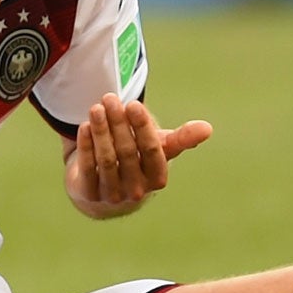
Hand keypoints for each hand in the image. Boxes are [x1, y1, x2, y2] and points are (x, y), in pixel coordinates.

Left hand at [66, 94, 212, 217]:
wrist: (109, 187)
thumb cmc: (140, 160)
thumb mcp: (161, 148)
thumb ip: (182, 138)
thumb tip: (208, 128)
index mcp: (157, 177)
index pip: (152, 151)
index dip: (142, 127)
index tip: (134, 104)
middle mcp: (137, 189)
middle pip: (127, 153)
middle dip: (118, 123)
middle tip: (109, 98)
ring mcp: (112, 194)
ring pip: (106, 160)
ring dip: (101, 132)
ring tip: (96, 108)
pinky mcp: (90, 194)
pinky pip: (88, 168)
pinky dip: (86, 146)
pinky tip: (84, 126)